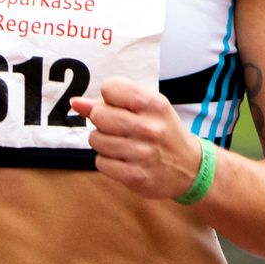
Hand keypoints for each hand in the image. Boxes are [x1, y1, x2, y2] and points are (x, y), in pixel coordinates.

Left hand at [71, 76, 203, 199]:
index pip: (110, 88)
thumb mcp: (147, 109)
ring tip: (121, 144)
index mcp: (154, 104)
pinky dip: (107, 161)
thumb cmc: (162, 131)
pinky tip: (122, 160)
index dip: (108, 97)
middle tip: (118, 128)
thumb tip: (75, 103)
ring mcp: (143, 153)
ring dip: (103, 142)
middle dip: (101, 121)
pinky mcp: (135, 176)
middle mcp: (150, 128)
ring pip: (96, 139)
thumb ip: (111, 103)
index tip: (119, 106)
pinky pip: (101, 162)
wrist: (189, 168)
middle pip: (99, 115)